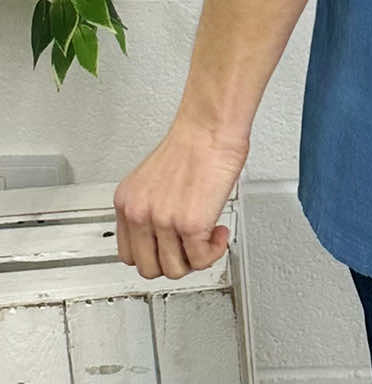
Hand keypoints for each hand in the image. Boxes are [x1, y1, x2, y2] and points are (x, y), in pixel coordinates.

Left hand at [113, 118, 248, 278]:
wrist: (211, 126)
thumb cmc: (194, 140)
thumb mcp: (153, 178)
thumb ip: (152, 206)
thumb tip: (166, 232)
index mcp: (128, 202)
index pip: (128, 254)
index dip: (153, 255)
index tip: (168, 248)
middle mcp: (140, 213)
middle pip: (148, 268)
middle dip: (174, 261)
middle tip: (190, 247)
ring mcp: (164, 222)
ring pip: (175, 269)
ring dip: (196, 258)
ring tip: (207, 238)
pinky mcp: (191, 225)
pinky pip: (201, 259)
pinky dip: (214, 252)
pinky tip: (219, 234)